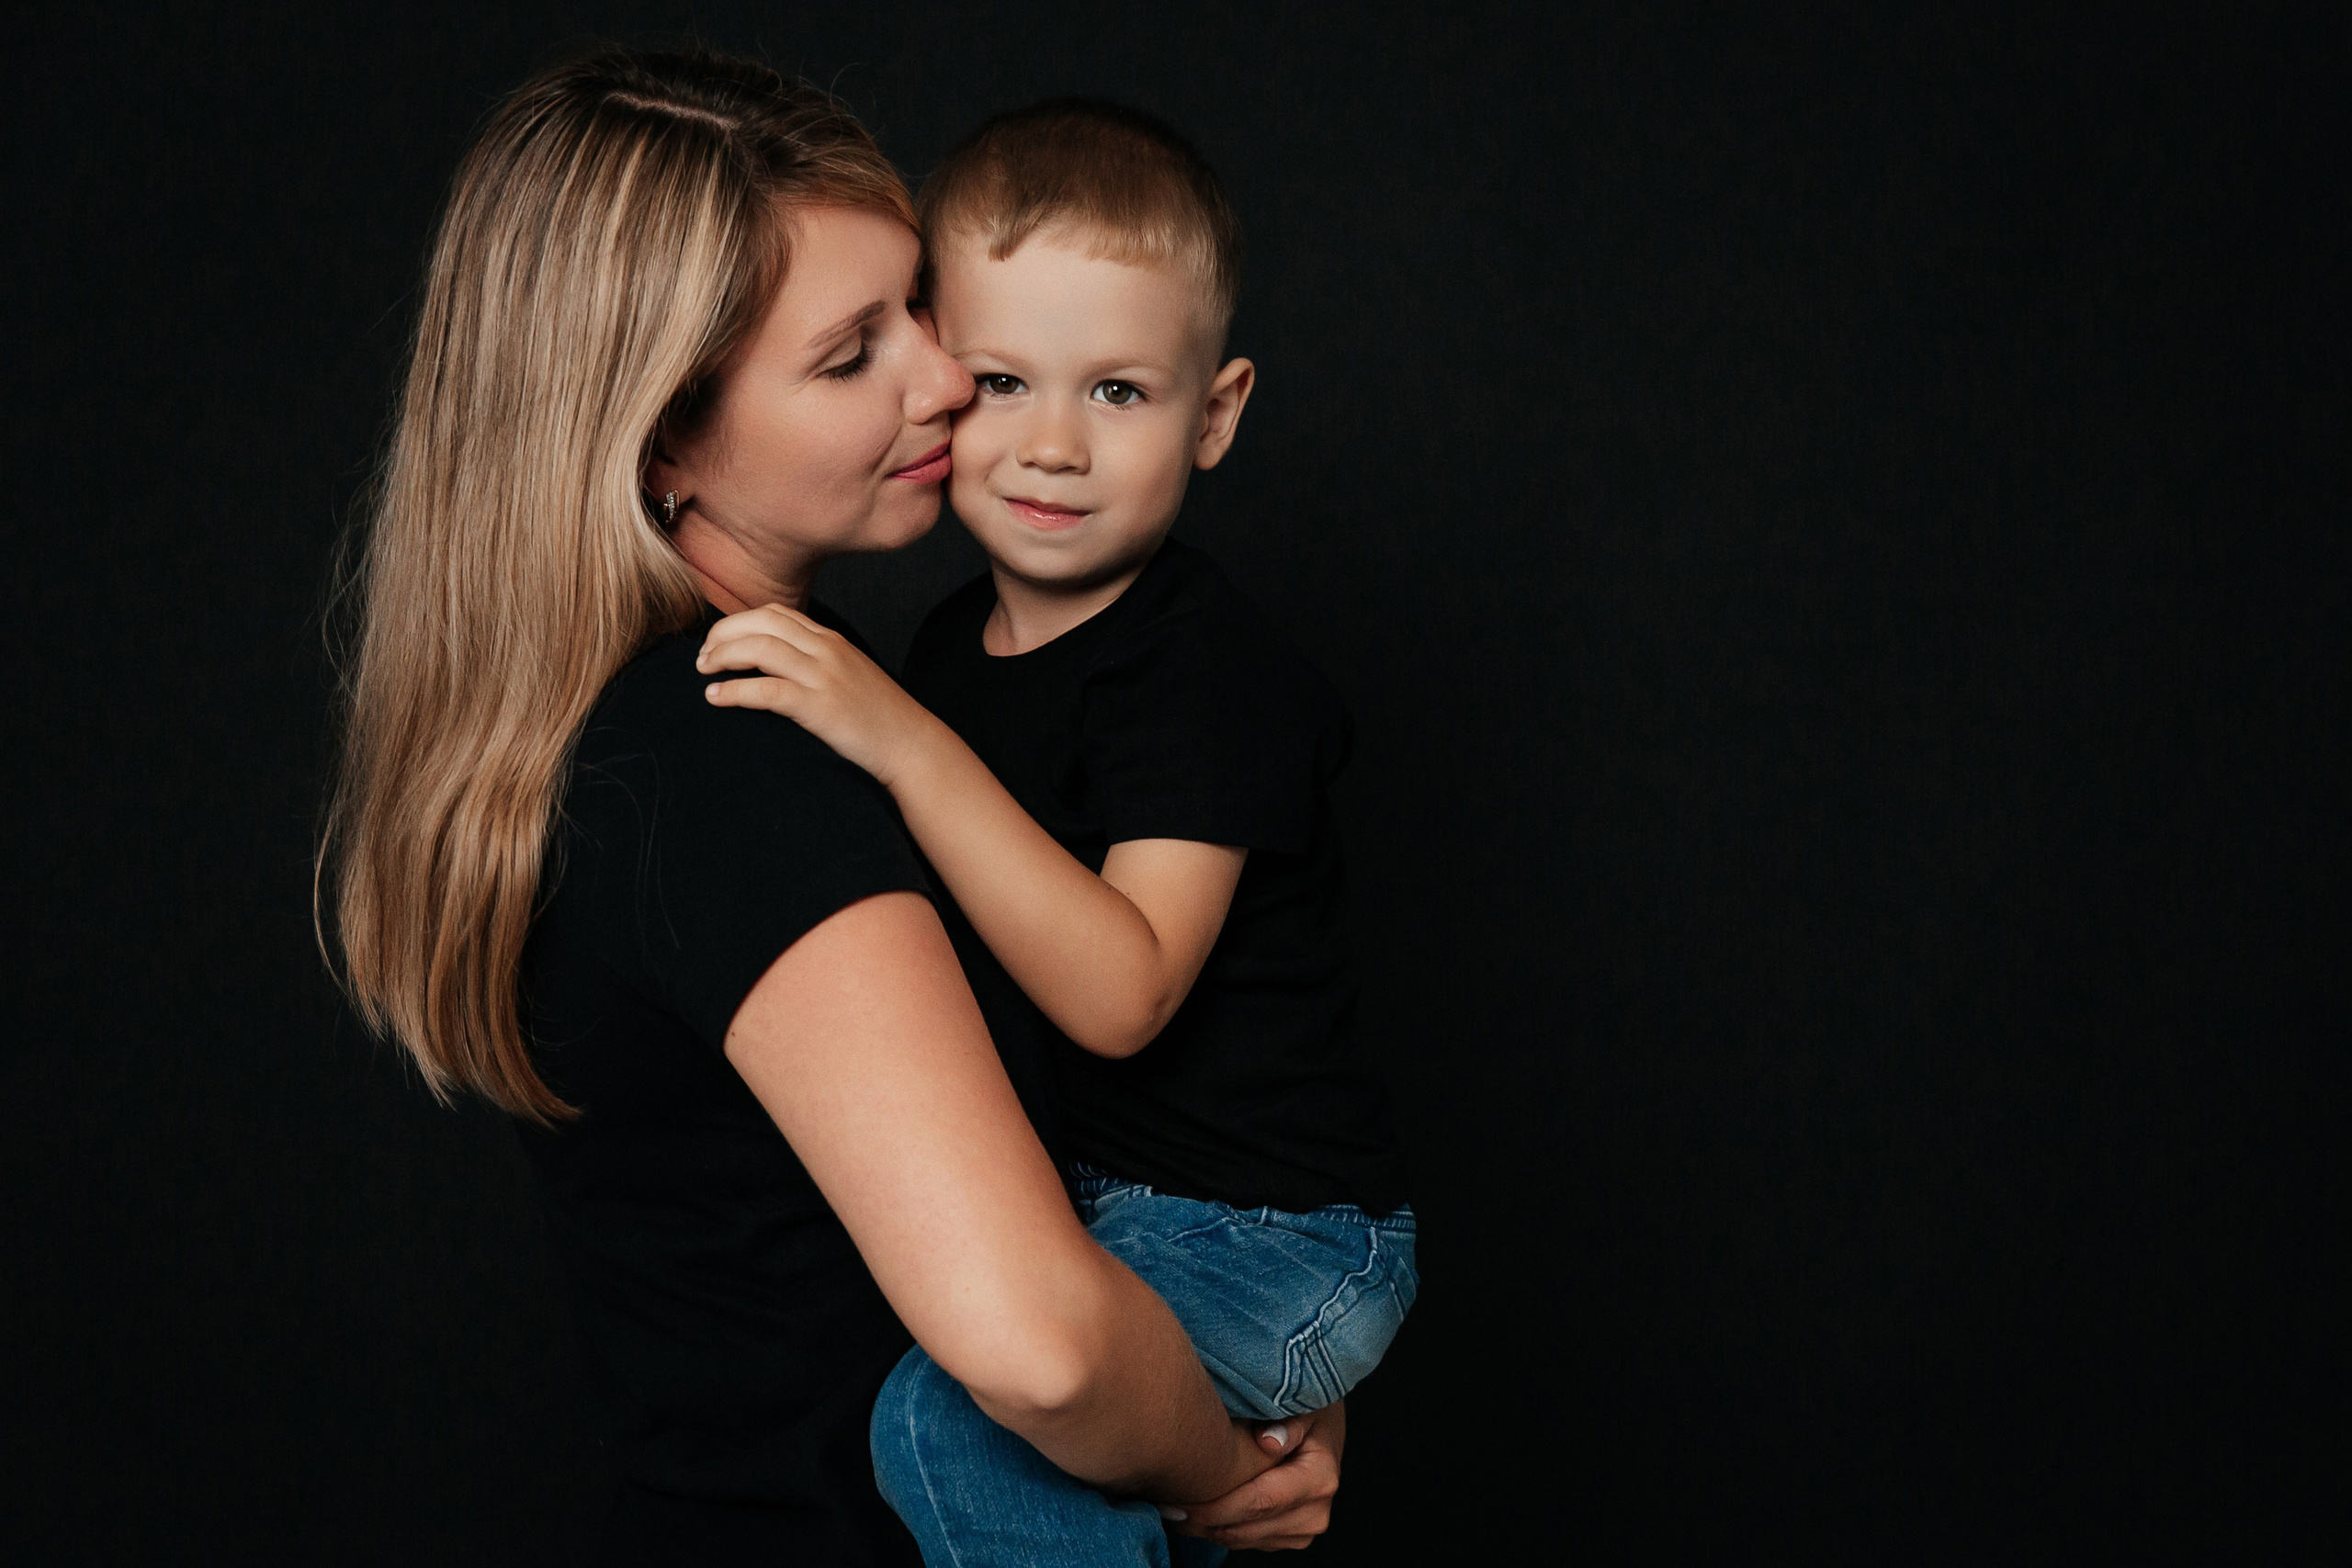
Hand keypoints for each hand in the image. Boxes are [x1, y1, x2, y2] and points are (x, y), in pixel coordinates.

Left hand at [698, 604, 938, 785]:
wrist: (912, 746)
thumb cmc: (879, 719)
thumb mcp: (850, 677)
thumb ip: (819, 664)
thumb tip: (779, 669)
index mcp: (832, 640)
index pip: (777, 613)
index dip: (740, 622)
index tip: (720, 642)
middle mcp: (827, 650)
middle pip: (761, 622)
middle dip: (722, 634)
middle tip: (702, 657)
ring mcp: (824, 676)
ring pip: (759, 648)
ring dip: (722, 656)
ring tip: (704, 672)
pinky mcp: (820, 706)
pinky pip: (766, 689)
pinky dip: (734, 690)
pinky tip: (715, 698)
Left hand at [1164, 1401, 1345, 1551]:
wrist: (1323, 1428)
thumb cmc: (1306, 1408)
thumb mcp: (1302, 1403)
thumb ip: (1289, 1421)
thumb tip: (1269, 1443)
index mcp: (1319, 1480)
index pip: (1259, 1501)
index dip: (1215, 1505)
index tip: (1178, 1500)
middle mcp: (1314, 1513)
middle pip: (1245, 1527)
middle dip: (1200, 1520)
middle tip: (1161, 1505)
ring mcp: (1302, 1530)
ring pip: (1240, 1539)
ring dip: (1203, 1528)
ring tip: (1169, 1508)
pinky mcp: (1289, 1536)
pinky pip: (1245, 1541)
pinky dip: (1216, 1529)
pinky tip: (1192, 1511)